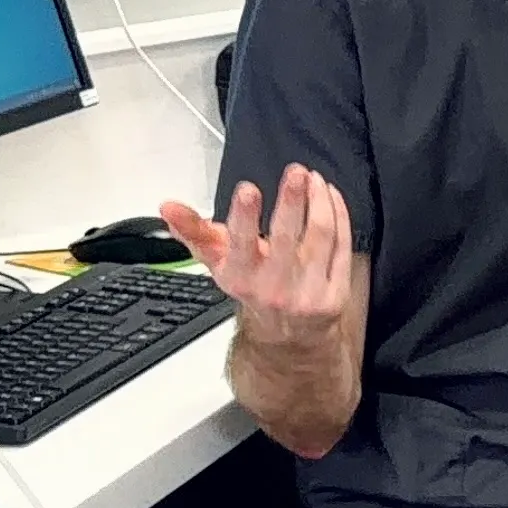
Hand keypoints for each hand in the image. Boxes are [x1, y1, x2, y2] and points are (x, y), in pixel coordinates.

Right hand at [160, 166, 355, 339]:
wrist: (289, 335)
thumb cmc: (252, 286)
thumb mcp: (218, 262)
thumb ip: (193, 230)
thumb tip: (167, 206)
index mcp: (241, 276)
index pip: (240, 244)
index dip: (245, 216)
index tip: (248, 189)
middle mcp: (274, 287)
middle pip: (285, 237)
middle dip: (291, 200)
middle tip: (296, 172)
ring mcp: (307, 292)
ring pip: (319, 236)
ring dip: (319, 201)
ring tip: (313, 179)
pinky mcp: (334, 293)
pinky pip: (341, 247)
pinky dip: (338, 216)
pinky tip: (330, 197)